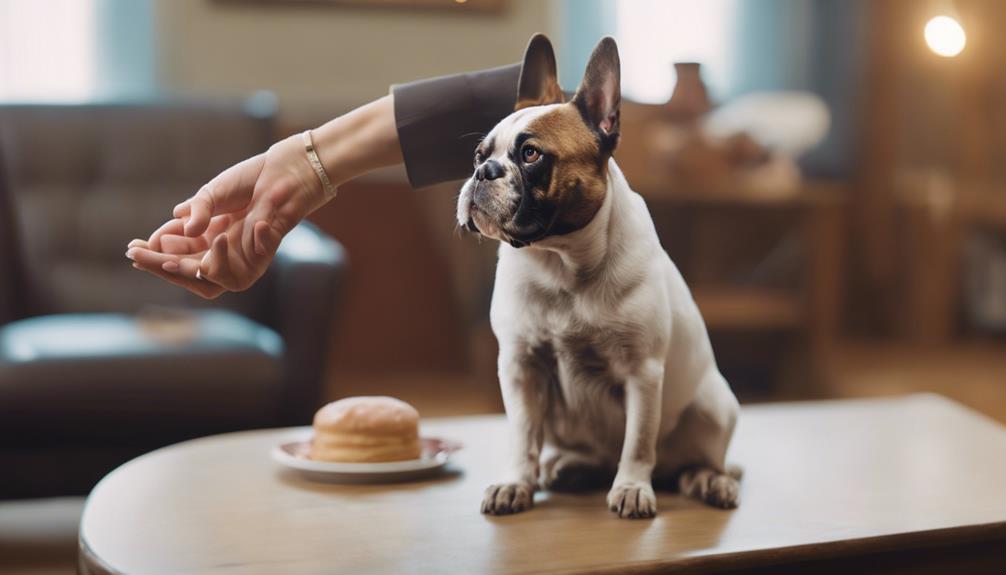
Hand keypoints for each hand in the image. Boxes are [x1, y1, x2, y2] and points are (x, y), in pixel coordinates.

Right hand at [126, 134, 329, 297]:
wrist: (283, 172)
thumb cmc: (247, 181)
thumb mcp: (213, 193)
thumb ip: (197, 211)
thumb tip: (176, 223)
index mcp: (206, 236)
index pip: (177, 252)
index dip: (156, 254)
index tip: (133, 249)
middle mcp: (223, 250)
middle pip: (190, 270)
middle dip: (162, 265)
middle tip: (140, 256)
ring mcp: (243, 254)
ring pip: (217, 279)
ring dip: (196, 268)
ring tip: (174, 257)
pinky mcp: (265, 252)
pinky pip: (256, 261)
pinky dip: (252, 243)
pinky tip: (250, 226)